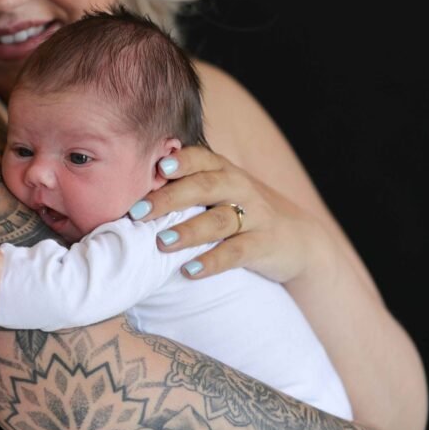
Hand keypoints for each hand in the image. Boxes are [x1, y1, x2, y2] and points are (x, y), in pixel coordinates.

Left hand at [132, 146, 321, 282]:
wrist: (299, 238)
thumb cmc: (242, 210)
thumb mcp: (220, 190)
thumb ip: (186, 184)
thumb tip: (129, 185)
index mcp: (224, 170)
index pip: (201, 158)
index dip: (180, 161)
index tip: (156, 168)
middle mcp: (240, 188)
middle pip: (204, 187)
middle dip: (169, 199)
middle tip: (138, 212)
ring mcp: (256, 216)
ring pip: (220, 220)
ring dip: (188, 231)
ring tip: (160, 243)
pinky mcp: (265, 245)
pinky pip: (238, 253)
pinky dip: (213, 261)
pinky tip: (190, 271)